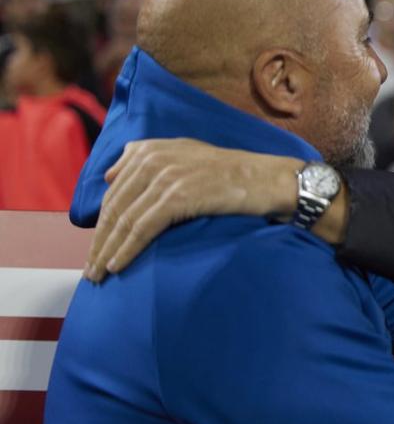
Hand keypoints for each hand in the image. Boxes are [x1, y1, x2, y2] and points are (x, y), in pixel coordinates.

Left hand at [86, 139, 302, 280]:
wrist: (270, 180)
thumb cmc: (236, 173)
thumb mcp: (190, 155)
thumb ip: (151, 158)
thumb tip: (111, 174)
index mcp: (154, 149)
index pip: (114, 189)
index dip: (101, 221)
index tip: (97, 246)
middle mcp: (155, 159)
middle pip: (114, 206)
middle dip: (99, 241)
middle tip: (92, 268)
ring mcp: (166, 177)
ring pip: (124, 219)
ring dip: (107, 251)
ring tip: (100, 274)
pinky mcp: (177, 196)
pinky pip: (141, 228)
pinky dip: (126, 249)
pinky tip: (118, 266)